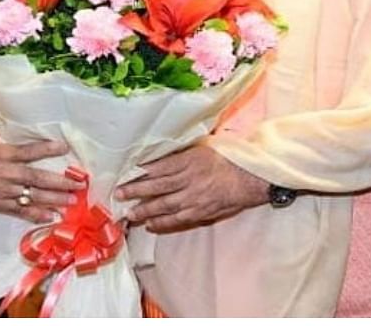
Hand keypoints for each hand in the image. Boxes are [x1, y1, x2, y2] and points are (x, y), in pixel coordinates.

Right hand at [0, 131, 82, 221]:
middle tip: (78, 184)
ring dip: (53, 200)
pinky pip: (19, 210)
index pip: (30, 151)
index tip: (64, 148)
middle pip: (37, 178)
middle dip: (60, 182)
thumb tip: (11, 135)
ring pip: (32, 196)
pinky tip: (50, 217)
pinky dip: (35, 214)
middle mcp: (5, 173)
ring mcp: (1, 190)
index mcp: (1, 154)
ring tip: (71, 202)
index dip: (48, 149)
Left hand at [115, 145, 267, 231]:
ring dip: (145, 209)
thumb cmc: (230, 159)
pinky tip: (151, 224)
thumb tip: (164, 153)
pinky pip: (177, 219)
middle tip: (118, 193)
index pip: (160, 166)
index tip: (126, 172)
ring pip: (164, 204)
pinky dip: (163, 222)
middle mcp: (189, 179)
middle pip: (157, 186)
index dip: (142, 171)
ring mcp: (194, 198)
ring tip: (129, 212)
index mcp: (190, 160)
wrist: (251, 178)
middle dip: (136, 190)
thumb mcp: (206, 147)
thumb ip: (185, 153)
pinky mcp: (201, 211)